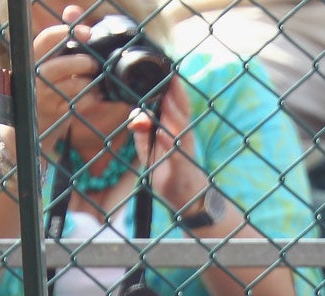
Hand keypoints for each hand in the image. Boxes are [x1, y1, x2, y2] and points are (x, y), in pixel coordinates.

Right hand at [31, 8, 97, 154]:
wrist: (38, 119)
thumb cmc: (51, 83)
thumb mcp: (54, 59)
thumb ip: (64, 37)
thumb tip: (72, 11)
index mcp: (35, 57)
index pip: (47, 39)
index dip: (66, 33)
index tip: (86, 32)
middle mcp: (36, 75)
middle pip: (62, 65)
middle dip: (84, 63)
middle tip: (93, 64)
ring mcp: (45, 95)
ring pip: (75, 86)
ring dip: (91, 83)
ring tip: (96, 82)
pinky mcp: (56, 112)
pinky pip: (81, 103)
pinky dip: (93, 98)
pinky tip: (95, 95)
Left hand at [128, 79, 209, 212]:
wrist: (188, 200)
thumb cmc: (170, 171)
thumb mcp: (151, 149)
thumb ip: (142, 131)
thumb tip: (136, 114)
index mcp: (176, 129)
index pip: (175, 104)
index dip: (172, 87)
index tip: (165, 67)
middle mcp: (183, 136)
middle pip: (181, 111)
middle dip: (176, 93)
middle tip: (170, 72)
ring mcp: (184, 152)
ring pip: (180, 128)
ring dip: (174, 113)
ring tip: (167, 97)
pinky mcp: (182, 167)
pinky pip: (176, 154)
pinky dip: (170, 143)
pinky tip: (164, 134)